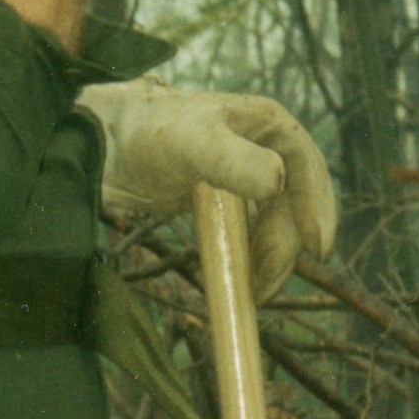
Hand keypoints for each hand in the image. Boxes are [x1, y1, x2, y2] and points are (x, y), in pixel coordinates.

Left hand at [76, 81, 337, 298]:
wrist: (101, 146)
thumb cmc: (145, 133)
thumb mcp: (192, 143)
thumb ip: (234, 161)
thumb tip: (277, 184)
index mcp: (267, 124)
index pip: (307, 168)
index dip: (316, 209)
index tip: (317, 249)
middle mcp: (262, 147)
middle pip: (292, 204)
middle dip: (284, 247)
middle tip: (265, 286)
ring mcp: (244, 176)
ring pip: (274, 224)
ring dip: (270, 260)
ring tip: (253, 293)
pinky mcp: (224, 201)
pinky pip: (251, 234)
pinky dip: (251, 259)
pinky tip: (242, 282)